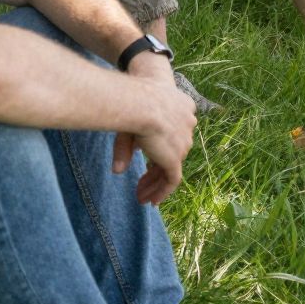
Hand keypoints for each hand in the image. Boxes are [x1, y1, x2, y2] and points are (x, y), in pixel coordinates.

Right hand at [112, 74, 194, 205]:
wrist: (141, 102)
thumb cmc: (131, 103)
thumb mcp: (129, 124)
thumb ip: (126, 148)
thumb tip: (118, 170)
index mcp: (180, 110)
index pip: (172, 135)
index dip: (159, 151)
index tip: (148, 164)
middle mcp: (186, 127)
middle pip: (171, 154)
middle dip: (155, 171)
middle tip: (141, 185)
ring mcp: (183, 144)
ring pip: (171, 169)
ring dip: (155, 184)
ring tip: (142, 197)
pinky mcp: (175, 159)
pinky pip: (172, 181)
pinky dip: (161, 192)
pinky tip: (151, 201)